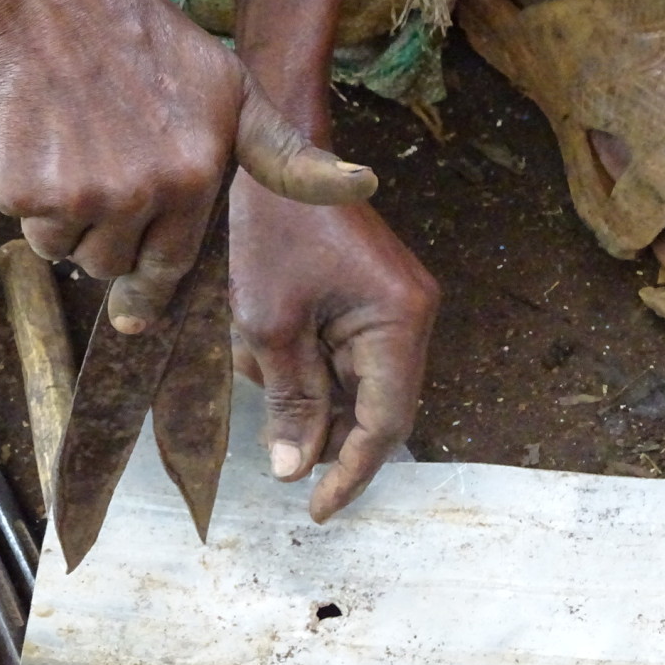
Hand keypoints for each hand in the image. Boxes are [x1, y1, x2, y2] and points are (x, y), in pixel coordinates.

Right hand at [0, 0, 376, 331]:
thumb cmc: (144, 42)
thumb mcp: (234, 90)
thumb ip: (285, 154)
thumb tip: (362, 184)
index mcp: (192, 178)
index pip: (171, 266)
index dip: (149, 289)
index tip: (135, 314)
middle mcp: (138, 195)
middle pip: (112, 265)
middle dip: (107, 241)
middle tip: (100, 186)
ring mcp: (77, 195)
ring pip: (66, 250)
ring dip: (65, 223)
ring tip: (72, 157)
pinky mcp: (20, 189)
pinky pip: (26, 226)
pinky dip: (26, 200)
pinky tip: (38, 148)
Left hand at [229, 170, 439, 522]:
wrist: (271, 154)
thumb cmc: (270, 229)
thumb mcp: (270, 325)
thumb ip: (289, 403)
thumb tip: (294, 471)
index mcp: (399, 321)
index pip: (385, 423)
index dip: (350, 472)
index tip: (317, 510)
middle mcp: (409, 317)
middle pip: (373, 408)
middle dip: (318, 426)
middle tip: (271, 437)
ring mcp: (391, 308)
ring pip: (352, 387)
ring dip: (302, 390)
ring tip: (255, 350)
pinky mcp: (368, 301)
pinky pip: (340, 357)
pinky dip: (302, 365)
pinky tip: (262, 340)